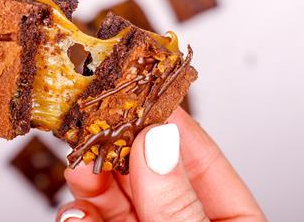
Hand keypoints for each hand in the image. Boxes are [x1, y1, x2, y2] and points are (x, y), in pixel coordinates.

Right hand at [57, 108, 266, 221]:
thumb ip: (178, 204)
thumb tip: (158, 142)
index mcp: (229, 220)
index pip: (202, 159)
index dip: (171, 123)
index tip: (142, 93)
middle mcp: (185, 221)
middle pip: (150, 172)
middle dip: (120, 148)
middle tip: (98, 125)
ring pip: (116, 197)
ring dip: (92, 179)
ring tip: (80, 166)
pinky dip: (80, 215)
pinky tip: (74, 213)